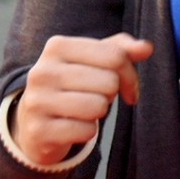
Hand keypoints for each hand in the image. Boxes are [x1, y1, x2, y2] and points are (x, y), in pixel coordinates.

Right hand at [14, 32, 151, 167]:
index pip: (115, 56)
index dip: (130, 75)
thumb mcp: (92, 62)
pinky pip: (86, 131)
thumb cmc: (71, 86)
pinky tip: (73, 127)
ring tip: (84, 111)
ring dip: (99, 113)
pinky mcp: (39, 130)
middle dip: (111, 94)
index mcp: (57, 46)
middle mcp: (43, 71)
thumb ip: (121, 50)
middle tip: (97, 98)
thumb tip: (146, 48)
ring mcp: (37, 100)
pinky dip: (87, 132)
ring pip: (98, 106)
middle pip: (109, 82)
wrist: (33, 122)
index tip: (126, 87)